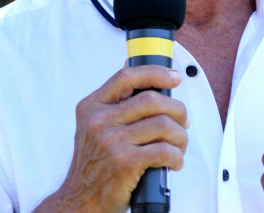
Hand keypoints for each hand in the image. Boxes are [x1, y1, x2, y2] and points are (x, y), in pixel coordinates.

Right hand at [34, 65, 188, 212]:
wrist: (79, 201)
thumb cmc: (94, 162)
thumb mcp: (93, 125)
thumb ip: (112, 100)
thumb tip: (131, 65)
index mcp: (92, 106)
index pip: (126, 77)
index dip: (155, 73)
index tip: (174, 77)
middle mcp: (99, 121)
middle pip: (151, 100)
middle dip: (177, 109)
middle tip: (184, 120)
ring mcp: (112, 141)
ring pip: (162, 125)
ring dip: (180, 136)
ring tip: (180, 144)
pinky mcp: (125, 163)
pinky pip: (164, 150)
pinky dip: (176, 156)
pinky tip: (174, 161)